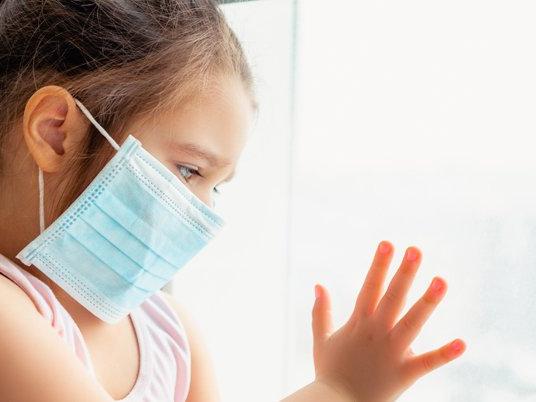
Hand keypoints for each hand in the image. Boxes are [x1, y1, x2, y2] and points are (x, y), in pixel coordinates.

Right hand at [311, 241, 465, 401]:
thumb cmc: (329, 372)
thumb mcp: (322, 339)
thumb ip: (320, 311)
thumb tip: (318, 284)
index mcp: (358, 323)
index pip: (370, 287)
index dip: (379, 265)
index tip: (388, 243)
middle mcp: (376, 333)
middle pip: (392, 298)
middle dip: (404, 273)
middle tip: (416, 250)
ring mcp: (391, 352)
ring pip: (412, 322)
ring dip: (426, 302)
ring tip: (442, 280)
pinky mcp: (404, 373)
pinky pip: (426, 363)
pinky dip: (444, 354)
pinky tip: (463, 342)